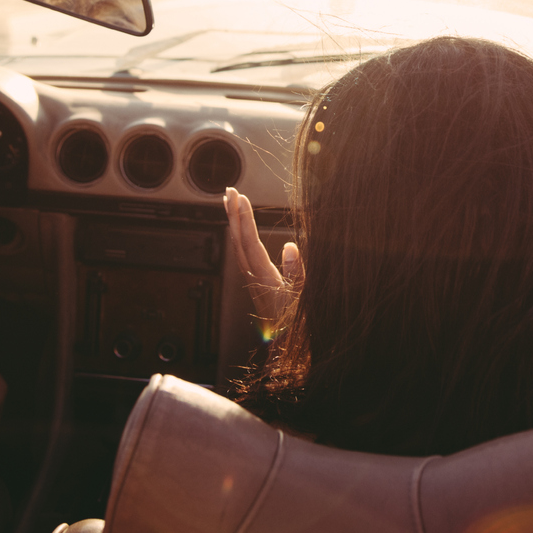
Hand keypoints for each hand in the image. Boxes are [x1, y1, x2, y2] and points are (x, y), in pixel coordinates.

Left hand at [224, 187, 301, 322]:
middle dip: (233, 214)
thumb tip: (289, 247)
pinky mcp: (253, 278)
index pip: (250, 243)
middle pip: (238, 240)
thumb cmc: (295, 321)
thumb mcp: (303, 296)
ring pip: (237, 245)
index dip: (245, 220)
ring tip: (230, 202)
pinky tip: (238, 226)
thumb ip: (296, 272)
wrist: (284, 341)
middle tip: (230, 191)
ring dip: (233, 222)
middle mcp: (252, 276)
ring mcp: (250, 277)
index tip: (242, 199)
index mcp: (264, 277)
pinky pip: (240, 251)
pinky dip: (238, 234)